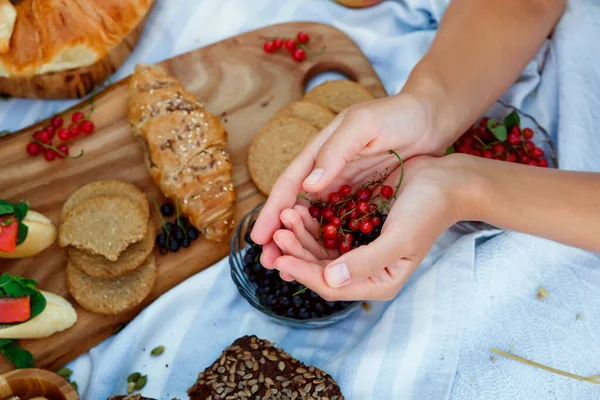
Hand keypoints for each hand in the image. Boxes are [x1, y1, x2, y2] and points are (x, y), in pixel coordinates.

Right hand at [251, 92, 450, 246]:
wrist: (431, 118)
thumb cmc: (397, 115)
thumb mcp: (364, 125)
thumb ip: (336, 152)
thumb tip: (308, 186)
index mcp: (321, 151)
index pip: (290, 184)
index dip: (273, 211)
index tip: (260, 238)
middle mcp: (327, 171)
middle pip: (297, 207)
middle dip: (281, 235)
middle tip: (268, 263)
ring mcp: (344, 185)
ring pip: (316, 219)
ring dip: (301, 243)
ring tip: (288, 270)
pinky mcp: (362, 196)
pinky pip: (340, 222)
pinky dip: (329, 240)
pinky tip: (324, 260)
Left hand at [265, 155, 478, 300]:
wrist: (446, 182)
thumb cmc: (428, 211)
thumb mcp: (399, 239)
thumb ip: (365, 263)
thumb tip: (329, 280)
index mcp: (379, 282)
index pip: (332, 285)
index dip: (304, 272)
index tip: (280, 256)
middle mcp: (366, 271)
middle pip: (321, 268)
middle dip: (298, 250)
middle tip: (279, 229)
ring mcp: (360, 250)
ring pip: (321, 249)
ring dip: (302, 235)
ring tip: (288, 215)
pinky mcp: (357, 230)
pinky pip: (327, 232)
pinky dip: (313, 223)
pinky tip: (301, 209)